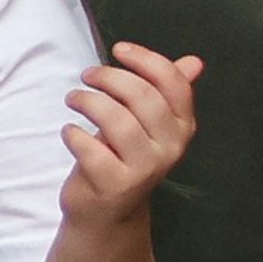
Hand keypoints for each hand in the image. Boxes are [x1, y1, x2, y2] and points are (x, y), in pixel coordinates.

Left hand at [58, 40, 200, 226]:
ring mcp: (144, 169)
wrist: (106, 212)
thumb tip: (193, 62)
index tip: (119, 49)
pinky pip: (91, 149)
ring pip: (117, 120)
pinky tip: (69, 131)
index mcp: (181, 127)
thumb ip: (165, 93)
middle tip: (87, 75)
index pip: (174, 84)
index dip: (146, 60)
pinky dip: (74, 134)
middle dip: (110, 77)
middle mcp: (169, 148)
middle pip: (143, 97)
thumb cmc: (121, 158)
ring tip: (74, 98)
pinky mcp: (116, 185)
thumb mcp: (147, 124)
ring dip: (88, 101)